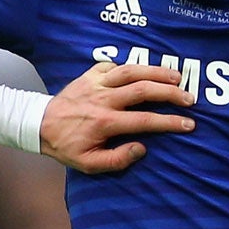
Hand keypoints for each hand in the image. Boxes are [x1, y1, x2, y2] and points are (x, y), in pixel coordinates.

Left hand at [41, 62, 193, 173]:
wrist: (39, 125)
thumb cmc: (66, 147)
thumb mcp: (88, 164)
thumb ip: (116, 160)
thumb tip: (141, 148)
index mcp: (105, 123)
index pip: (144, 121)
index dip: (169, 122)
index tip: (188, 124)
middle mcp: (103, 99)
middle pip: (143, 90)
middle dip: (170, 92)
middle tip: (189, 98)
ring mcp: (96, 83)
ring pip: (132, 71)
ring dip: (156, 71)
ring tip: (177, 76)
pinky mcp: (90, 73)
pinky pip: (113, 64)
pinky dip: (129, 65)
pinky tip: (143, 71)